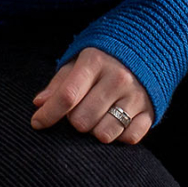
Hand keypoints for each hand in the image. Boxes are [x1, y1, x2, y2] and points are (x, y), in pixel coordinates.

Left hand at [29, 47, 153, 144]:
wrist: (147, 48)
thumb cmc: (104, 59)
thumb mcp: (79, 62)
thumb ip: (59, 83)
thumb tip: (39, 104)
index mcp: (95, 62)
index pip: (67, 95)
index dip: (48, 114)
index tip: (37, 123)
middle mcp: (118, 78)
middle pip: (82, 120)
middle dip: (74, 121)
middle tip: (80, 110)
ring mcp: (136, 96)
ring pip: (103, 134)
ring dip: (95, 130)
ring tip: (98, 116)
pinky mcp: (150, 111)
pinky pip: (128, 138)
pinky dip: (119, 136)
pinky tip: (116, 122)